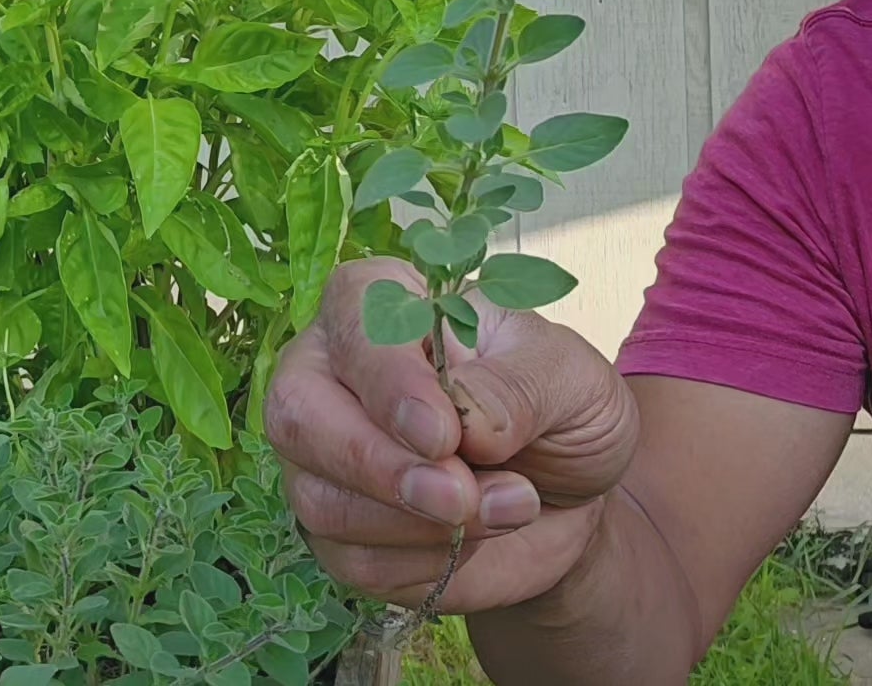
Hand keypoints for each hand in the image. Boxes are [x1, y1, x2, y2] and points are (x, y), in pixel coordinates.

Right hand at [264, 256, 639, 611]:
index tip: (442, 433)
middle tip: (459, 496)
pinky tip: (473, 542)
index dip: (387, 379)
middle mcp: (331, 373)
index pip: (351, 319)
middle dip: (377, 465)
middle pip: (297, 412)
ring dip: (420, 525)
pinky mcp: (334, 529)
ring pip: (321, 498)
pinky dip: (423, 565)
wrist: (567, 500)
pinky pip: (352, 560)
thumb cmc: (559, 411)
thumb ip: (519, 388)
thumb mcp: (574, 381)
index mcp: (384, 305)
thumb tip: (464, 419)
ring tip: (508, 508)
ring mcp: (322, 455)